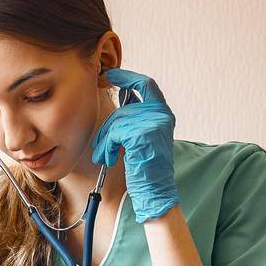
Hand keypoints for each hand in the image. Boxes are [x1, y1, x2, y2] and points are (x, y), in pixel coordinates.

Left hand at [90, 67, 178, 221]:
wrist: (155, 191)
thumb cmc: (146, 168)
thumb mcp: (143, 136)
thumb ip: (135, 118)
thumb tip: (117, 102)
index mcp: (163, 113)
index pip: (146, 84)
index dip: (127, 77)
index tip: (111, 74)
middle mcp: (162, 115)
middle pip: (123, 109)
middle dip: (108, 128)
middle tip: (102, 146)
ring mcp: (154, 124)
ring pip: (116, 122)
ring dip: (105, 141)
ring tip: (105, 155)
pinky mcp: (143, 135)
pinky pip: (115, 133)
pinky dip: (107, 146)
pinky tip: (110, 158)